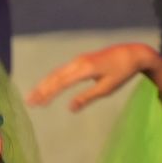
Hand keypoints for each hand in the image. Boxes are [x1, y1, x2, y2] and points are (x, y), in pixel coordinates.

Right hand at [27, 42, 161, 112]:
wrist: (132, 53)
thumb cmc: (122, 72)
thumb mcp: (107, 88)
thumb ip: (87, 98)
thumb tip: (70, 108)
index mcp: (85, 69)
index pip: (61, 83)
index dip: (48, 94)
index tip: (38, 104)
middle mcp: (78, 62)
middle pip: (55, 76)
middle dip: (41, 89)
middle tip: (29, 102)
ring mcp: (78, 60)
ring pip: (57, 73)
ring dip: (44, 84)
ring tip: (33, 96)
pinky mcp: (81, 60)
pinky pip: (62, 70)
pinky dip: (53, 79)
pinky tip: (47, 87)